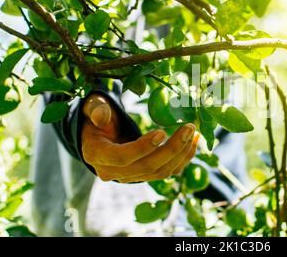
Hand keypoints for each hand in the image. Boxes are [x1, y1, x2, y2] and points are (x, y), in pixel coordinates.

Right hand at [81, 94, 198, 182]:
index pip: (122, 157)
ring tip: (193, 132)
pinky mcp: (144, 175)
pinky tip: (194, 141)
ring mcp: (130, 177)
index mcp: (97, 154)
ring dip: (180, 153)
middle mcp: (113, 172)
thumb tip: (101, 116)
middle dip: (171, 149)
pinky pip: (167, 171)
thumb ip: (96, 109)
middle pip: (146, 167)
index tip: (162, 132)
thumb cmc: (96, 118)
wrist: (98, 136)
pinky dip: (183, 158)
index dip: (142, 147)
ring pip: (160, 172)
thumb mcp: (92, 108)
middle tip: (189, 128)